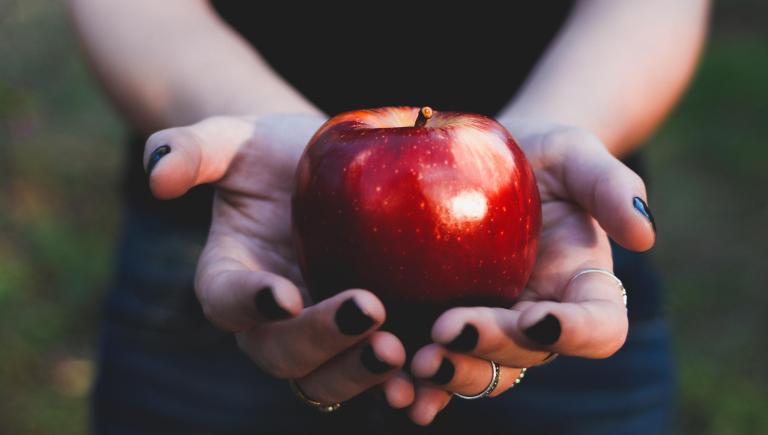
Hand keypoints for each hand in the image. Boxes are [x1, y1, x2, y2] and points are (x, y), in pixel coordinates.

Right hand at [143, 114, 414, 408]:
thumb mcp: (234, 138)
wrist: (329, 169)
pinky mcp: (362, 339)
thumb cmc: (274, 153)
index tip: (281, 294)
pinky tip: (430, 367)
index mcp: (230, 278)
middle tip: (368, 314)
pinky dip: (399, 380)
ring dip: (359, 373)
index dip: (249, 303)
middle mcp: (270, 320)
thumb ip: (192, 149)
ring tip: (399, 352)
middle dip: (321, 341)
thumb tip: (155, 174)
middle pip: (282, 351)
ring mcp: (318, 336)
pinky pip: (374, 372)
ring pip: (327, 377)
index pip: (228, 299)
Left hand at [405, 119, 655, 424]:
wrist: (483, 162)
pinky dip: (418, 379)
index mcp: (582, 288)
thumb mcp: (576, 153)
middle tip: (447, 332)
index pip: (599, 327)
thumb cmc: (539, 155)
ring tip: (413, 364)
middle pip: (527, 354)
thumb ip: (610, 186)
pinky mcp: (446, 325)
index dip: (575, 333)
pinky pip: (438, 361)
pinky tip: (389, 382)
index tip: (537, 318)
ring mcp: (493, 327)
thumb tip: (646, 233)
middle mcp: (540, 318)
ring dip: (451, 375)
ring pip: (482, 371)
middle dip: (490, 348)